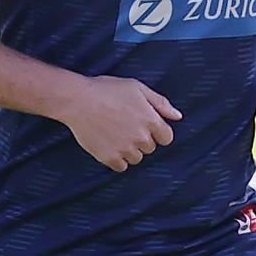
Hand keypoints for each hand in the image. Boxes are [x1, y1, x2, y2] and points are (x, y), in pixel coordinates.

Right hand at [63, 75, 182, 172]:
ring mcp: (125, 149)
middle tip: (124, 125)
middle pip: (150, 148)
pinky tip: (108, 144)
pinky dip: (117, 159)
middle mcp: (141, 137)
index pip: (166, 138)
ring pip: (136, 158)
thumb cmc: (106, 89)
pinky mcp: (109, 158)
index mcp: (150, 120)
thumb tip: (178, 117)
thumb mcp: (137, 88)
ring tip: (115, 134)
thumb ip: (160, 103)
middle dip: (141, 139)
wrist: (78, 100)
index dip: (157, 132)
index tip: (144, 125)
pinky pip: (121, 167)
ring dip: (129, 150)